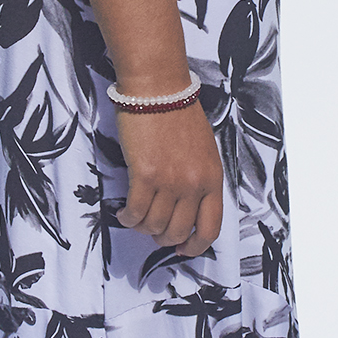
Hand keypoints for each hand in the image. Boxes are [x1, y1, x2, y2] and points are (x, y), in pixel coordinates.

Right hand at [116, 102, 225, 257]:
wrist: (158, 88)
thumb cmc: (178, 114)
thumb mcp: (204, 151)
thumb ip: (199, 180)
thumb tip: (185, 209)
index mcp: (213, 179)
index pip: (210, 228)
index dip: (195, 246)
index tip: (183, 248)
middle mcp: (194, 184)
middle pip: (178, 232)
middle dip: (163, 239)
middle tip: (153, 232)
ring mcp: (170, 181)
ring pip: (154, 225)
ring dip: (142, 227)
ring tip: (135, 218)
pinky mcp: (145, 175)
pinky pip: (135, 211)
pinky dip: (127, 217)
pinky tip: (124, 212)